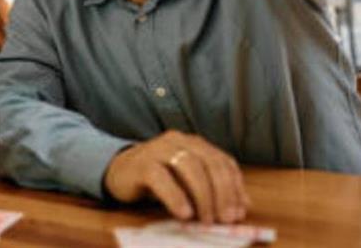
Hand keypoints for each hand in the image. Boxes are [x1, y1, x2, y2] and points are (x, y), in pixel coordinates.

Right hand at [103, 130, 249, 223]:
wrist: (118, 171)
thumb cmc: (158, 179)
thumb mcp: (188, 182)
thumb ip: (212, 188)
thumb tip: (242, 205)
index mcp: (194, 143)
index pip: (222, 161)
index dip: (235, 186)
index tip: (240, 211)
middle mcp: (178, 141)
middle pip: (209, 162)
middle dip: (223, 193)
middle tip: (226, 219)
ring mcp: (158, 149)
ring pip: (189, 167)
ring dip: (203, 196)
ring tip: (206, 220)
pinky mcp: (141, 163)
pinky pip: (161, 178)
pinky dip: (176, 197)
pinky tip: (184, 213)